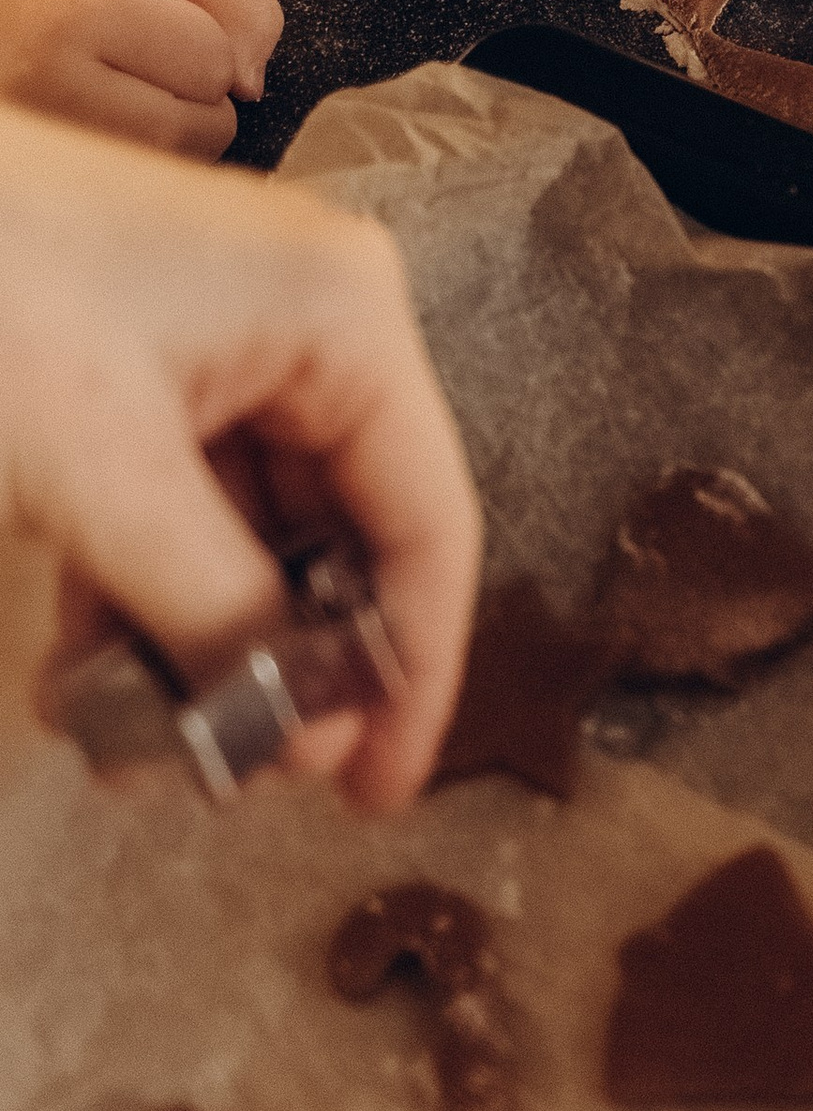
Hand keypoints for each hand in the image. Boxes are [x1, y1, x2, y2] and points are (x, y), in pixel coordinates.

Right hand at [0, 0, 279, 156]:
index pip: (214, 66)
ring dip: (175, 137)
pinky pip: (132, 189)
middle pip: (196, 129)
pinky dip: (143, 161)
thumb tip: (250, 87)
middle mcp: (55, 74)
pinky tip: (112, 122)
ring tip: (131, 93)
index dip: (212, 48)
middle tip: (152, 66)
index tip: (167, 28)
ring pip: (166, 166)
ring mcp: (44, 129)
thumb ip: (244, 6)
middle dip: (201, 102)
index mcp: (93, 5)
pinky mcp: (42, 163)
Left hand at [0, 106, 478, 809]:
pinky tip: (86, 680)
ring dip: (198, 644)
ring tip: (135, 749)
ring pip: (254, 530)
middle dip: (284, 663)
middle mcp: (312, 319)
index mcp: (346, 315)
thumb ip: (216, 611)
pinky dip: (141, 592)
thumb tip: (303, 735)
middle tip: (233, 778)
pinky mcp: (145, 360)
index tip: (375, 795)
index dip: (411, 668)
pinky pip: (181, 500)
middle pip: (345, 530)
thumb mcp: (102, 476)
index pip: (429, 519)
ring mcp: (226, 337)